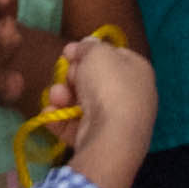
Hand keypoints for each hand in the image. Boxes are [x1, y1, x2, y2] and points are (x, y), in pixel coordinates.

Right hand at [48, 31, 154, 187]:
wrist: (111, 135)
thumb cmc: (109, 85)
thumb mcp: (97, 52)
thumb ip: (87, 46)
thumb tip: (82, 46)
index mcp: (138, 71)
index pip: (113, 56)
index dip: (90, 52)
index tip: (70, 53)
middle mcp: (131, 96)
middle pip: (93, 80)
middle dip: (72, 76)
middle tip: (66, 76)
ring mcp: (115, 121)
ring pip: (80, 102)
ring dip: (62, 96)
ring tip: (57, 97)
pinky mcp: (99, 141)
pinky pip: (74, 124)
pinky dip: (60, 119)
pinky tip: (50, 115)